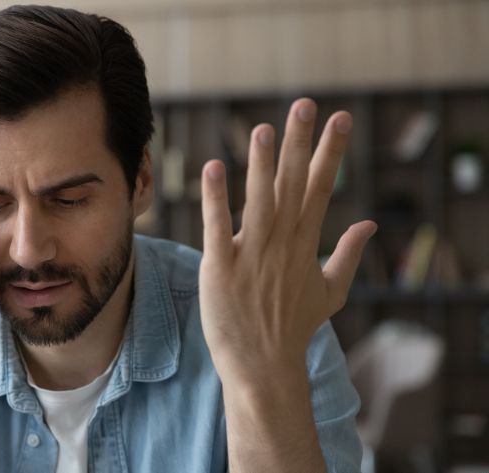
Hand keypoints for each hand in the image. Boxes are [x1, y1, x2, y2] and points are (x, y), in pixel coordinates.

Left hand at [198, 98, 376, 382]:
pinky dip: (216, 198)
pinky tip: (213, 167)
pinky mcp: (221, 268)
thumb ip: (348, 254)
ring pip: (259, 201)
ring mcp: (251, 255)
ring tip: (262, 129)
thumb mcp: (330, 292)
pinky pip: (218, 227)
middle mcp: (281, 244)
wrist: (263, 367)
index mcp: (305, 244)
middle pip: (293, 185)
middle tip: (305, 105)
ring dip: (260, 164)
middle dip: (300, 144)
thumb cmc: (292, 329)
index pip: (320, 188)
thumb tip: (369, 223)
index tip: (340, 119)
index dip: (329, 153)